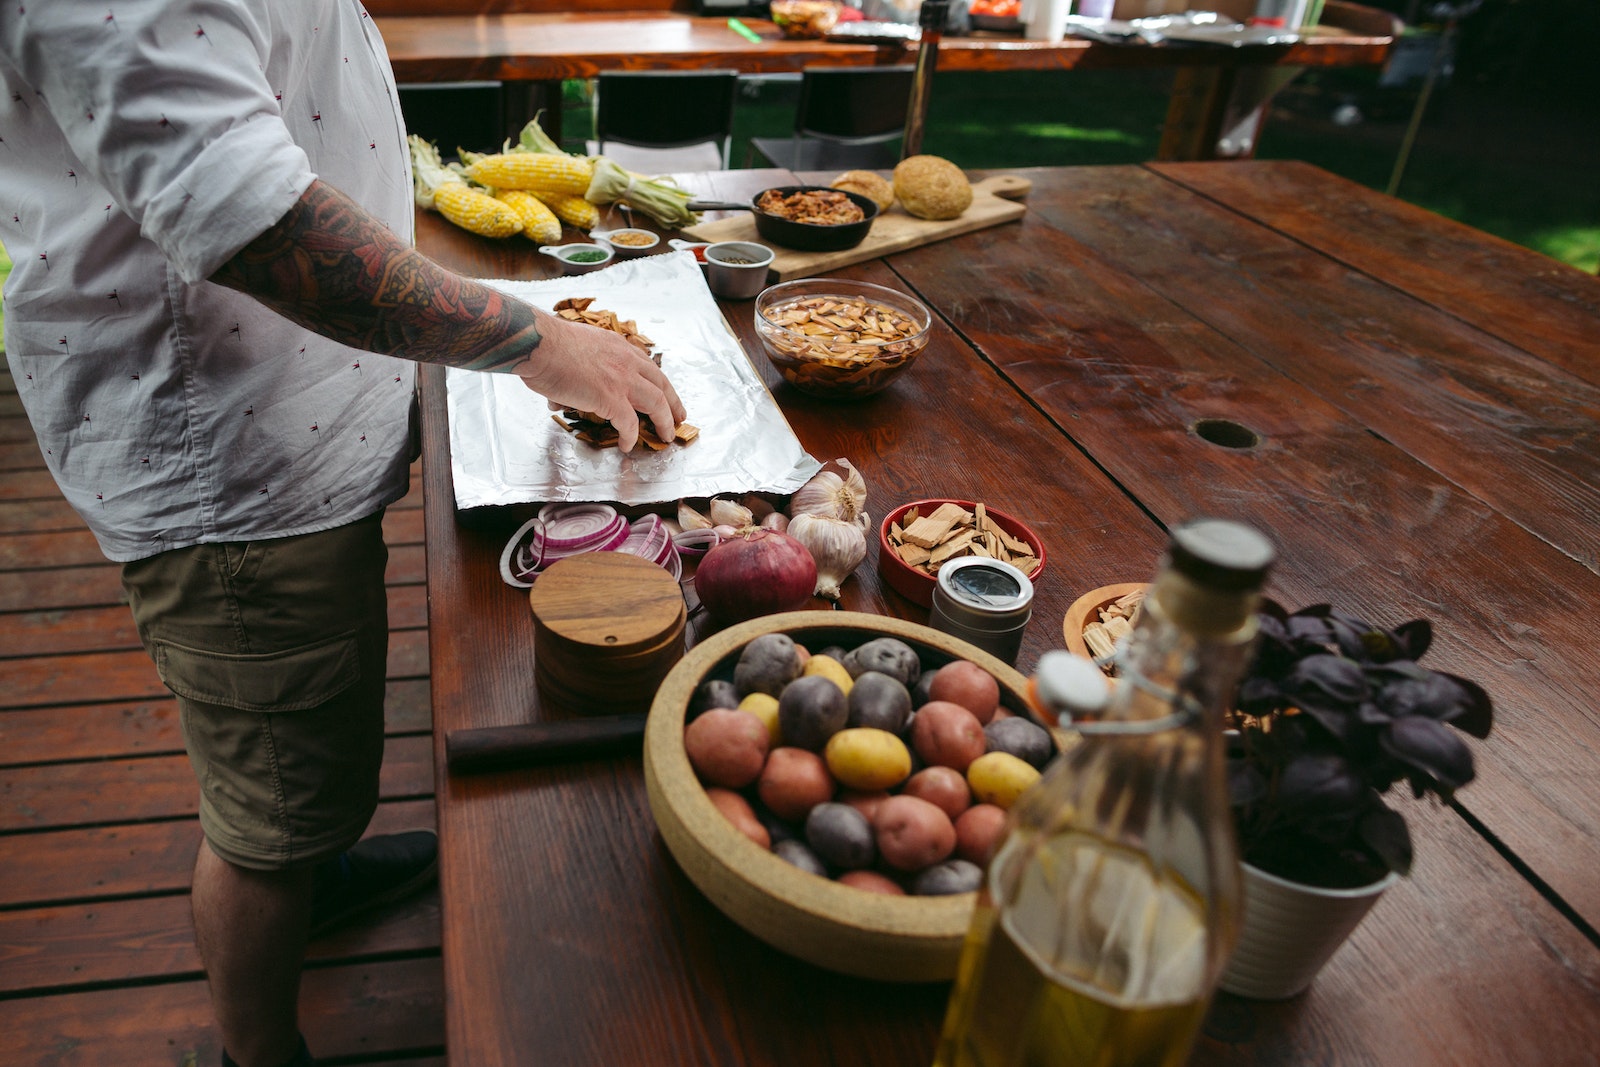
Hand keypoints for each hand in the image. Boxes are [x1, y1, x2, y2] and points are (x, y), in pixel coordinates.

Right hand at [514, 310, 686, 452]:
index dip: (659, 382)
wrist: (539, 344)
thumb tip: (564, 393)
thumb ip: (579, 368)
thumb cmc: (545, 345)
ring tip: (667, 435)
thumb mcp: (574, 347)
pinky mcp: (611, 398)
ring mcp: (622, 379)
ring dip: (665, 421)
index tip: (665, 392)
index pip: (647, 365)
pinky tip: (629, 445)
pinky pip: (629, 423)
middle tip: (679, 417)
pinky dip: (632, 437)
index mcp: (617, 346)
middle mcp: (626, 360)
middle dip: (673, 402)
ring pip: (656, 403)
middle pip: (661, 383)